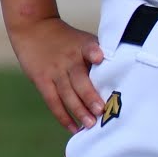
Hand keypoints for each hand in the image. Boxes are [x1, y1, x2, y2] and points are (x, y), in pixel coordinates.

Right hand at [10, 17, 106, 132]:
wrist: (34, 28)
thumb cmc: (68, 40)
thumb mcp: (83, 39)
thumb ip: (99, 55)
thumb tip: (123, 74)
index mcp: (82, 46)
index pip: (89, 48)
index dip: (94, 53)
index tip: (99, 58)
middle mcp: (69, 59)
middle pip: (79, 79)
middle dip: (90, 96)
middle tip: (101, 111)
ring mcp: (54, 71)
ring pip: (67, 94)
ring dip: (79, 110)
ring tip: (90, 125)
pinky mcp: (41, 80)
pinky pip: (53, 101)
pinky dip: (63, 116)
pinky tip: (74, 128)